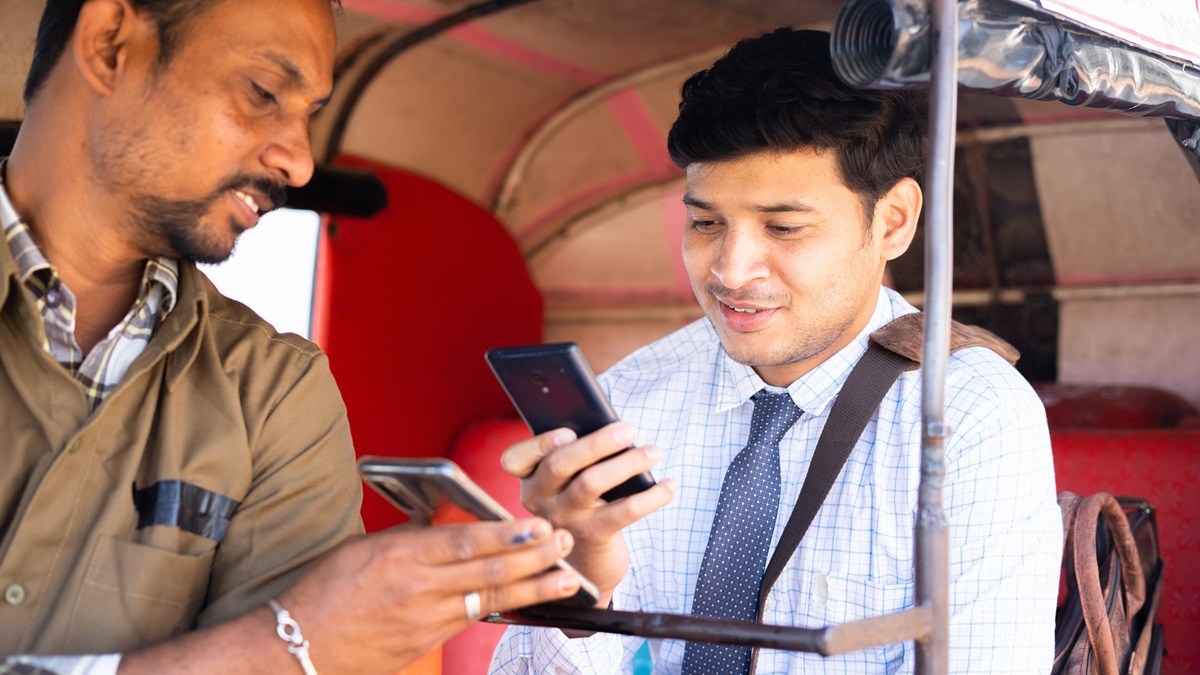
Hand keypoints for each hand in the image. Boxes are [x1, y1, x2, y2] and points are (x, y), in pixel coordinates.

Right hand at [275, 518, 577, 673]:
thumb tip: (446, 520)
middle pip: (487, 571)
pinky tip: (528, 600)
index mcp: (399, 555)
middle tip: (565, 544)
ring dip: (532, 588)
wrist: (300, 646)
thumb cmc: (325, 591)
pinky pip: (472, 619)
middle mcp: (417, 588)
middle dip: (534, 558)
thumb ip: (410, 534)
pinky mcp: (426, 642)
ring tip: (566, 579)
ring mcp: (424, 620)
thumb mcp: (364, 547)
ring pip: (489, 599)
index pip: (464, 542)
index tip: (537, 526)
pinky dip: (503, 607)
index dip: (506, 535)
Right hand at [501, 423, 675, 604]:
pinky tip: (669, 486)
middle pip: (560, 464)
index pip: (515, 459)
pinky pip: (623, 512)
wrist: (586, 568)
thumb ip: (578, 460)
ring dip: (627, 463)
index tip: (568, 430)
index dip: (540, 443)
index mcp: (530, 480)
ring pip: (590, 483)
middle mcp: (540, 501)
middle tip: (629, 429)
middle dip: (597, 443)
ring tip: (654, 452)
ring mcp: (564, 521)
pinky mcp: (592, 538)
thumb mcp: (568, 486)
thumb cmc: (582, 510)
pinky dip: (651, 496)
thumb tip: (616, 433)